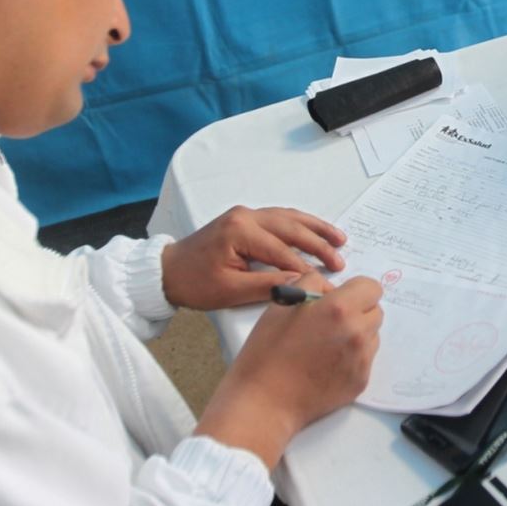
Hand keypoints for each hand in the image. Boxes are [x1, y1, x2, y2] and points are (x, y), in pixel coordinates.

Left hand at [161, 205, 346, 310]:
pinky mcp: (245, 219)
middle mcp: (245, 216)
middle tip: (339, 260)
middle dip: (318, 244)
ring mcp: (245, 214)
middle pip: (291, 227)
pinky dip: (300, 224)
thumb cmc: (195, 283)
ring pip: (289, 217)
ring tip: (339, 238)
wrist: (167, 272)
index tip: (325, 283)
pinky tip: (314, 231)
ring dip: (314, 228)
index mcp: (240, 231)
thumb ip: (269, 286)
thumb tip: (301, 284)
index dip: (306, 268)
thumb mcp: (231, 291)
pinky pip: (279, 217)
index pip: (282, 251)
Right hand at [194, 274, 383, 467]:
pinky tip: (327, 363)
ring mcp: (361, 359)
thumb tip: (330, 289)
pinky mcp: (360, 381)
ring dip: (358, 334)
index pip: (371, 288)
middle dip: (358, 311)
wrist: (265, 401)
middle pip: (376, 312)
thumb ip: (311, 285)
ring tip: (327, 344)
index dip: (356, 290)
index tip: (342, 298)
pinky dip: (353, 357)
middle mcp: (357, 332)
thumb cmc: (267, 351)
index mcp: (339, 309)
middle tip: (332, 321)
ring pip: (372, 336)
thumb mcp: (282, 304)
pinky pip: (366, 359)